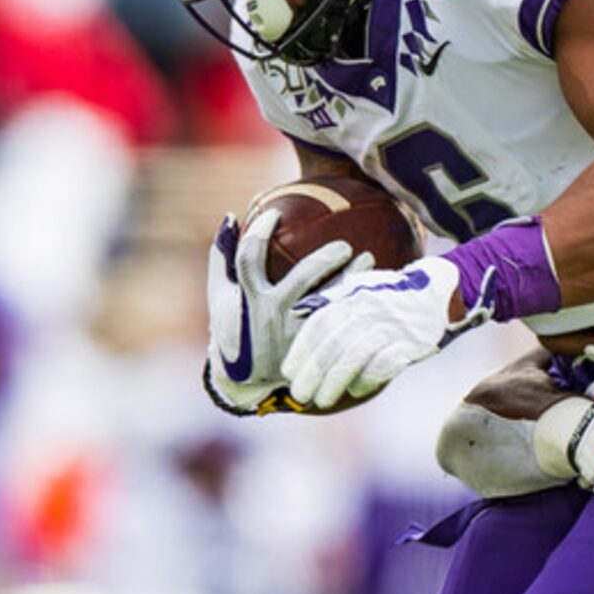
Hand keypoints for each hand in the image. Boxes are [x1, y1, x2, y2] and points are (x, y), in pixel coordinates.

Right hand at [205, 210, 363, 415]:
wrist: (245, 380)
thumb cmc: (234, 328)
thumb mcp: (221, 297)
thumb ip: (221, 259)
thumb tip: (228, 217)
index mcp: (249, 299)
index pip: (250, 258)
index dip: (259, 232)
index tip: (274, 213)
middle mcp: (273, 314)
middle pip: (303, 277)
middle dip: (326, 257)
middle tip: (345, 244)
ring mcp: (295, 332)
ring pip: (329, 300)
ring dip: (351, 277)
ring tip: (368, 259)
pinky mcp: (313, 348)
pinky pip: (340, 321)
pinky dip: (356, 304)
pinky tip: (372, 289)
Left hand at [284, 255, 474, 410]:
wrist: (438, 289)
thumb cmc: (391, 293)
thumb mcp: (360, 286)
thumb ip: (330, 299)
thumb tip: (297, 311)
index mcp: (352, 296)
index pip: (319, 325)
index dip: (301, 350)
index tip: (288, 372)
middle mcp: (369, 309)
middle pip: (333, 344)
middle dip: (313, 373)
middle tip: (299, 395)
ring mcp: (390, 326)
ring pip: (355, 357)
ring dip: (335, 382)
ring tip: (322, 401)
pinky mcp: (410, 342)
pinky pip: (384, 364)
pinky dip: (367, 379)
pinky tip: (355, 391)